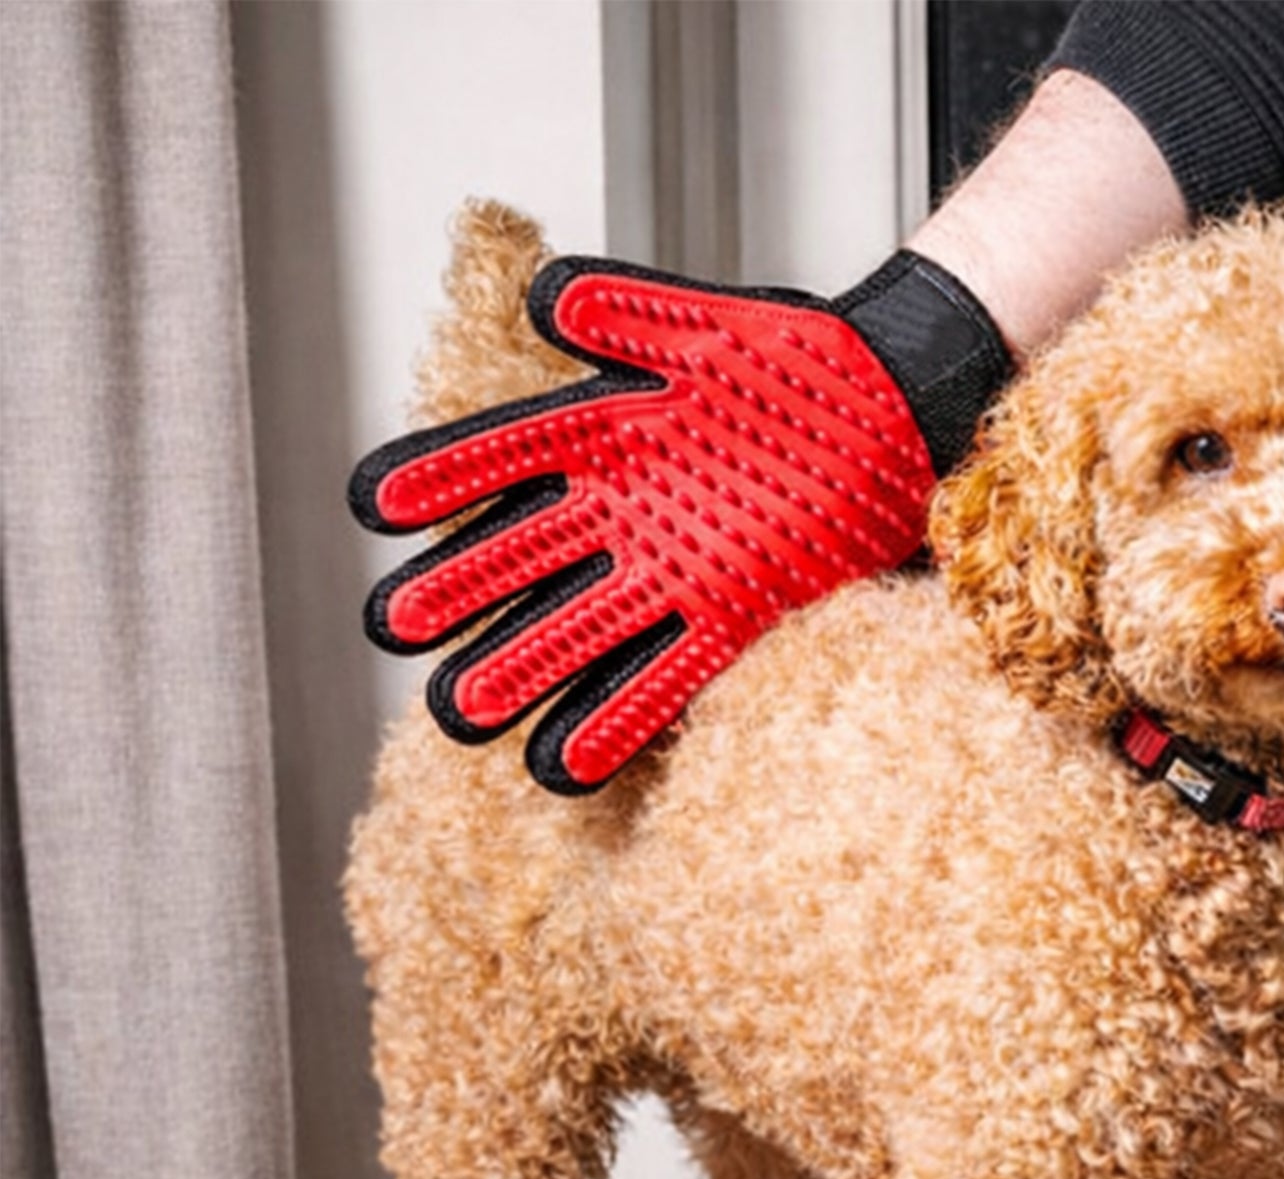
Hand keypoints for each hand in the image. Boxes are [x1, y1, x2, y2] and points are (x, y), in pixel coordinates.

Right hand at [349, 260, 936, 792]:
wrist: (892, 408)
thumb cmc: (796, 360)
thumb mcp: (706, 326)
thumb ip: (626, 312)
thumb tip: (544, 299)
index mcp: (605, 433)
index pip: (504, 455)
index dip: (443, 477)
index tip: (378, 504)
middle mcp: (624, 512)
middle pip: (523, 558)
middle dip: (459, 594)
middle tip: (395, 628)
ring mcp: (673, 572)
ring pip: (578, 627)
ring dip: (520, 669)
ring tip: (460, 714)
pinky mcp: (732, 619)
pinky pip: (666, 677)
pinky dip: (617, 719)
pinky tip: (565, 763)